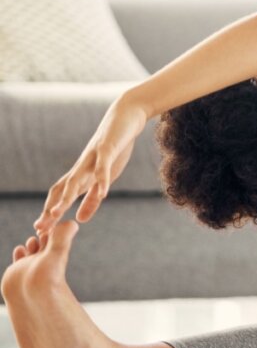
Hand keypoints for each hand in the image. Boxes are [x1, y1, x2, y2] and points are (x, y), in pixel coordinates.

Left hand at [33, 96, 148, 232]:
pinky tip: (103, 194)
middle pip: (61, 190)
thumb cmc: (116, 147)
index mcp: (81, 175)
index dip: (50, 212)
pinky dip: (101, 180)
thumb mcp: (106, 176)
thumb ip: (92, 198)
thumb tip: (80, 219)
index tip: (40, 231)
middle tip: (40, 228)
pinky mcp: (107, 149)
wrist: (126, 116)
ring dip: (66, 197)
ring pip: (76, 179)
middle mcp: (81, 167)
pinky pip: (103, 167)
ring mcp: (92, 158)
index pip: (59, 195)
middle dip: (51, 209)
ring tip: (58, 213)